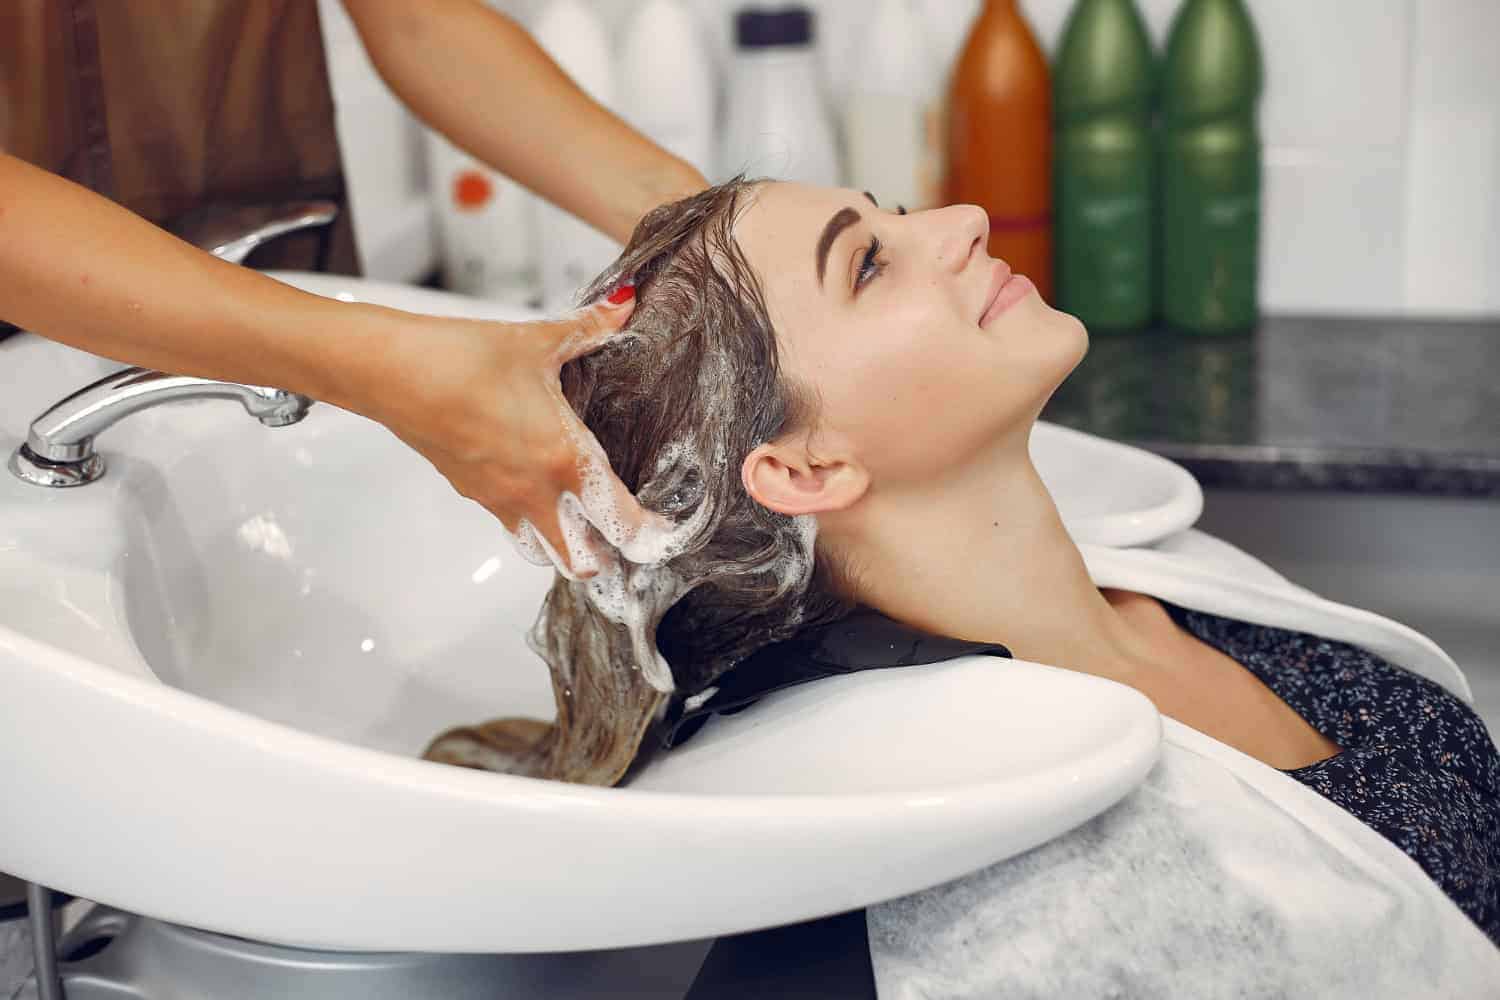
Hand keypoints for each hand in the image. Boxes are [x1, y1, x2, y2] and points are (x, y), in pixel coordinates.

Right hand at [360, 286, 664, 578]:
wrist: (392, 373)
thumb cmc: (461, 359)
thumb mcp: (538, 342)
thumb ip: (590, 329)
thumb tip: (624, 307)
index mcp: (564, 460)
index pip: (621, 521)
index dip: (651, 535)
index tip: (666, 531)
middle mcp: (535, 493)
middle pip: (582, 562)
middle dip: (609, 557)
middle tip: (626, 536)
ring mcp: (500, 500)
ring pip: (544, 553)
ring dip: (569, 547)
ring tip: (586, 524)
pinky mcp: (473, 493)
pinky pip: (512, 526)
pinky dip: (534, 524)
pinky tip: (539, 490)